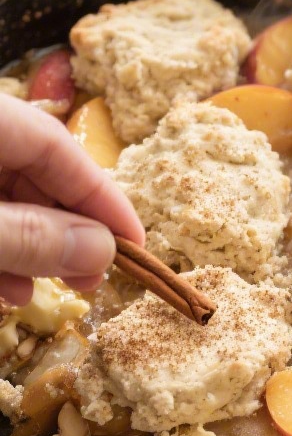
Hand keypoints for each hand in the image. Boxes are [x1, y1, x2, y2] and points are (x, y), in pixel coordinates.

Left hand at [0, 95, 143, 304]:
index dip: (100, 195)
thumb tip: (102, 249)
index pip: (56, 145)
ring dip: (35, 245)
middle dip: (68, 227)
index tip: (134, 243)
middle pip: (34, 170)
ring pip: (7, 196)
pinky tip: (12, 287)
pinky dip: (2, 247)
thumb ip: (29, 236)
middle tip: (94, 276)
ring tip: (55, 289)